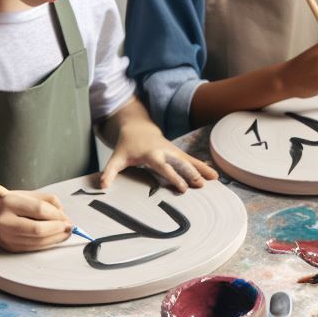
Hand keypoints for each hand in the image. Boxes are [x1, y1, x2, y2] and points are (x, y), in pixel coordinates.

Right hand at [0, 191, 72, 251]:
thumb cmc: (12, 204)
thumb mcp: (28, 195)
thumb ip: (49, 200)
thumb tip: (64, 215)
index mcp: (9, 203)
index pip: (38, 209)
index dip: (56, 215)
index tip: (66, 217)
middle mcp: (5, 221)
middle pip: (38, 229)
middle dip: (58, 229)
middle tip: (69, 226)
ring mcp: (6, 237)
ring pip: (38, 241)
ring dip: (56, 238)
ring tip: (66, 232)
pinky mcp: (10, 248)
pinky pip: (34, 247)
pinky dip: (48, 243)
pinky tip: (56, 238)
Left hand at [100, 122, 216, 192]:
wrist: (138, 128)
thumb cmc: (127, 146)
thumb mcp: (117, 158)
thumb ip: (109, 172)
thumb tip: (102, 186)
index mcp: (152, 155)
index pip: (164, 167)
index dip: (174, 177)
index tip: (183, 188)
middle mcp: (166, 152)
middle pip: (180, 163)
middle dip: (191, 173)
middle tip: (201, 185)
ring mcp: (174, 151)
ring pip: (190, 160)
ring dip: (201, 169)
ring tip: (215, 178)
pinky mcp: (178, 152)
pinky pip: (192, 159)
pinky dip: (203, 166)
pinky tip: (214, 173)